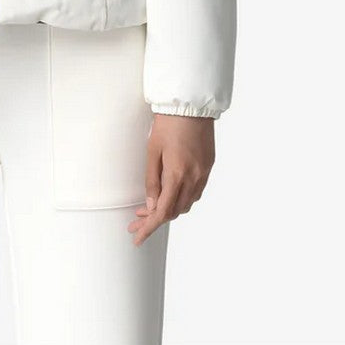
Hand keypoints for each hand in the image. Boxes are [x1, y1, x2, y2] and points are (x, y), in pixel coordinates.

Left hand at [128, 114, 215, 245]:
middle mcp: (193, 178)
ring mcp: (203, 174)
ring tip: (149, 208)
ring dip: (169, 210)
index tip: (137, 238)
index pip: (162, 212)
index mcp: (177, 175)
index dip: (149, 228)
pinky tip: (169, 195)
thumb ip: (152, 181)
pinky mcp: (208, 168)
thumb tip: (151, 205)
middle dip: (154, 219)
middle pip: (174, 211)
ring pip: (186, 204)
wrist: (190, 106)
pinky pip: (196, 193)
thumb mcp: (153, 152)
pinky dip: (181, 199)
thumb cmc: (168, 125)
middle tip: (136, 220)